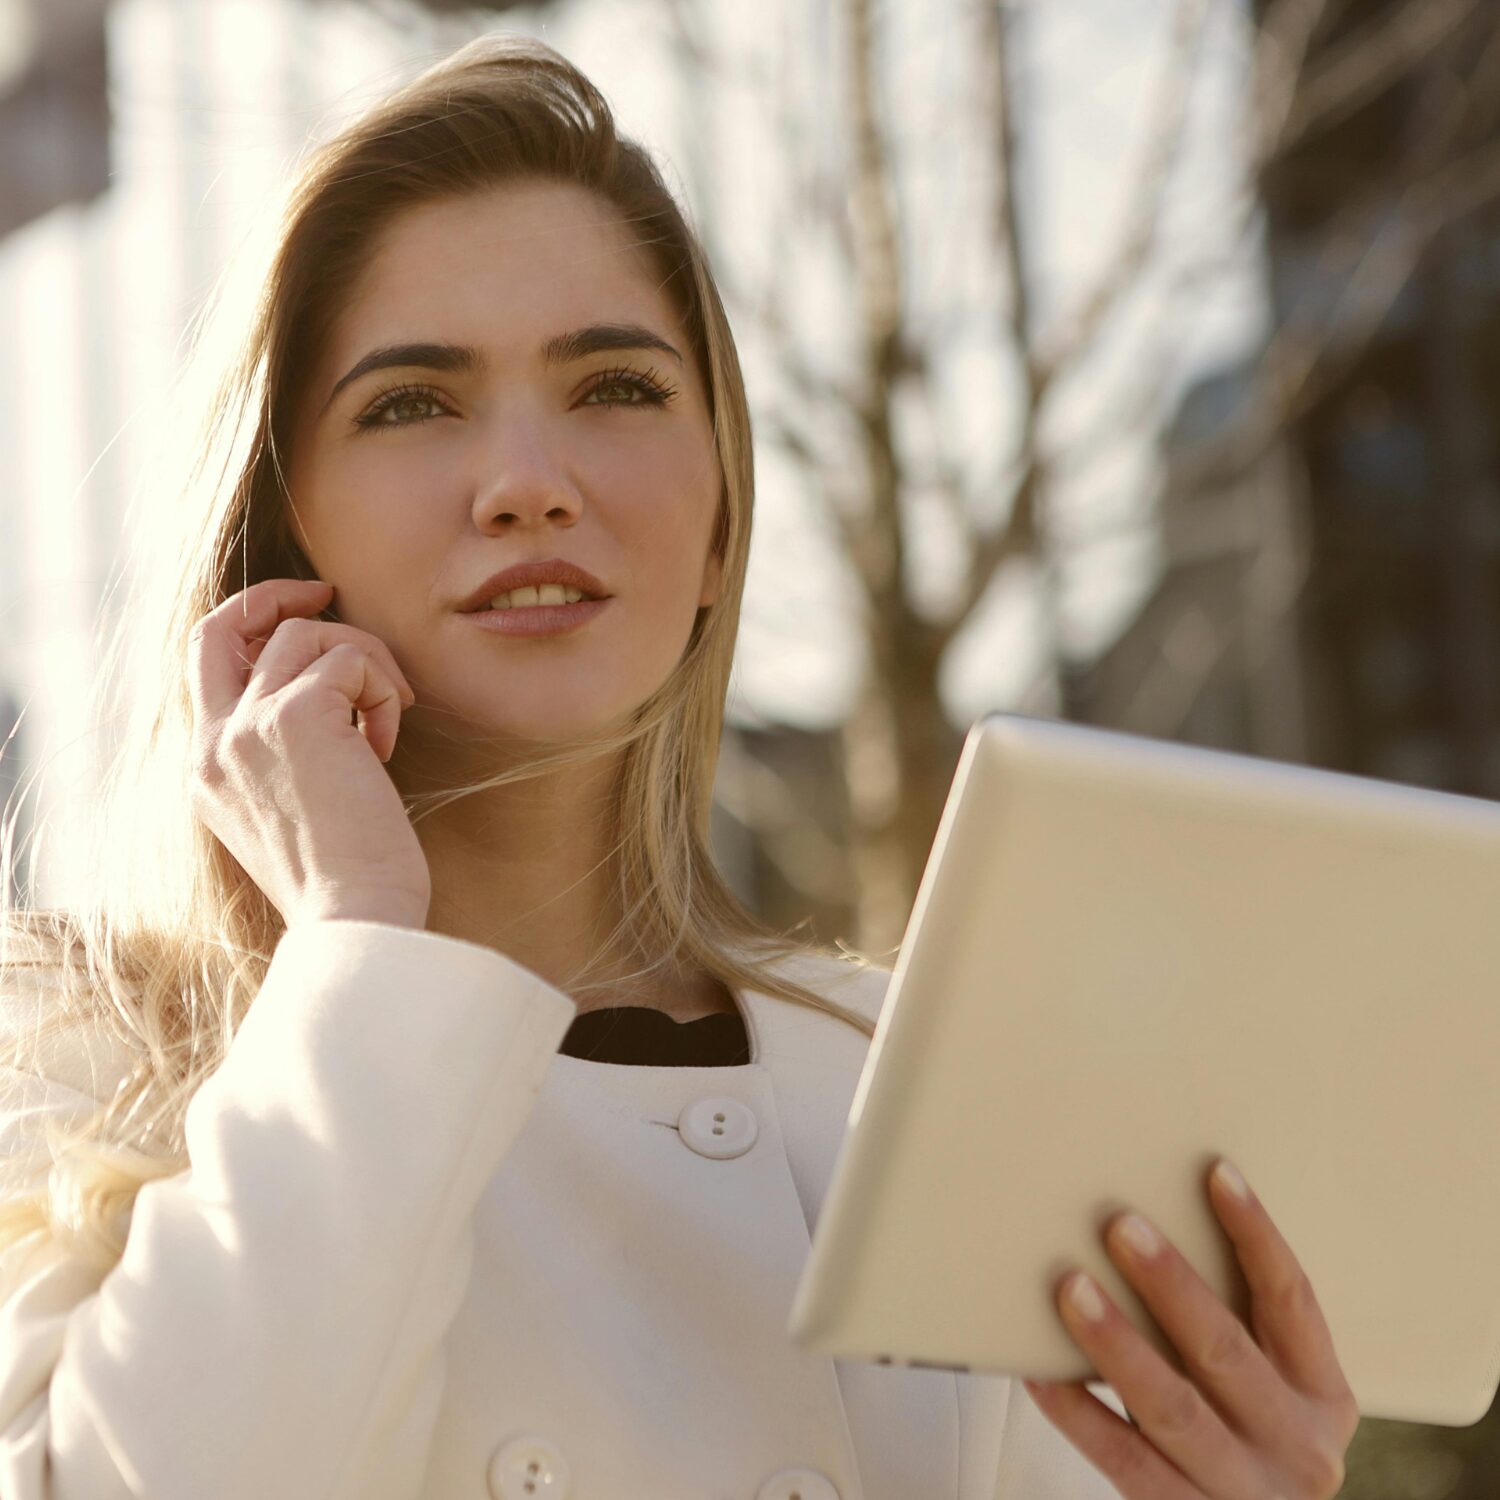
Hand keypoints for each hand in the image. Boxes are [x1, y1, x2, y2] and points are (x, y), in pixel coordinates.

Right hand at [188, 577, 432, 930]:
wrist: (357, 920)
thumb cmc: (348, 879)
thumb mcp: (295, 810)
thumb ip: (287, 753)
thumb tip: (330, 693)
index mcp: (206, 769)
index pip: (204, 664)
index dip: (249, 625)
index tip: (304, 616)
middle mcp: (212, 744)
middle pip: (219, 626)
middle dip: (274, 596)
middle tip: (329, 594)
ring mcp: (246, 728)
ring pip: (306, 635)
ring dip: (365, 662)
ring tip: (388, 718)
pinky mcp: (295, 717)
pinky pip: (349, 659)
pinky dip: (382, 688)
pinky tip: (387, 743)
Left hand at [1024, 1158, 1359, 1497]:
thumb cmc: (1247, 1443)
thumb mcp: (1268, 1392)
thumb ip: (1232, 1330)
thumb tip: (1147, 1230)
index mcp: (1323, 1396)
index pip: (1292, 1300)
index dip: (1256, 1234)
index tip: (1216, 1172)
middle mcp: (1297, 1446)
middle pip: (1225, 1351)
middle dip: (1170, 1283)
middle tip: (1119, 1225)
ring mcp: (1246, 1491)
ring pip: (1172, 1407)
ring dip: (1117, 1343)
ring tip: (1071, 1288)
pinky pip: (1124, 1462)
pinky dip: (1079, 1413)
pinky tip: (1039, 1375)